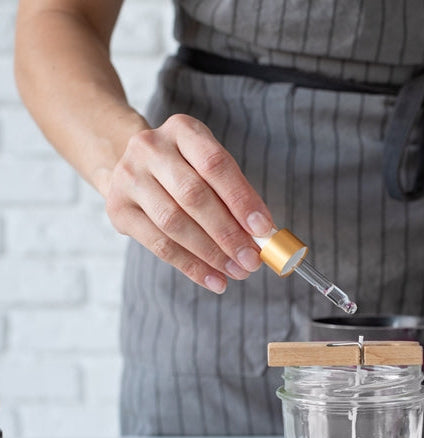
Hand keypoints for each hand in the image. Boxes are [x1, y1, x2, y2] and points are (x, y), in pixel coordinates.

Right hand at [105, 113, 274, 292]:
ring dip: (211, 254)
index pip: (215, 164)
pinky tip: (215, 280)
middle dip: (228, 234)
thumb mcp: (211, 170)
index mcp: (182, 130)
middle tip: (252, 260)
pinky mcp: (118, 209)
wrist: (134, 168)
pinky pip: (159, 245)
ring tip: (237, 272)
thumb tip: (261, 237)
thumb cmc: (187, 171)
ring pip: (174, 223)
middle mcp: (150, 147)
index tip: (263, 230)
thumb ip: (235, 198)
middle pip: (194, 196)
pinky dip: (191, 266)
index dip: (241, 199)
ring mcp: (129, 177)